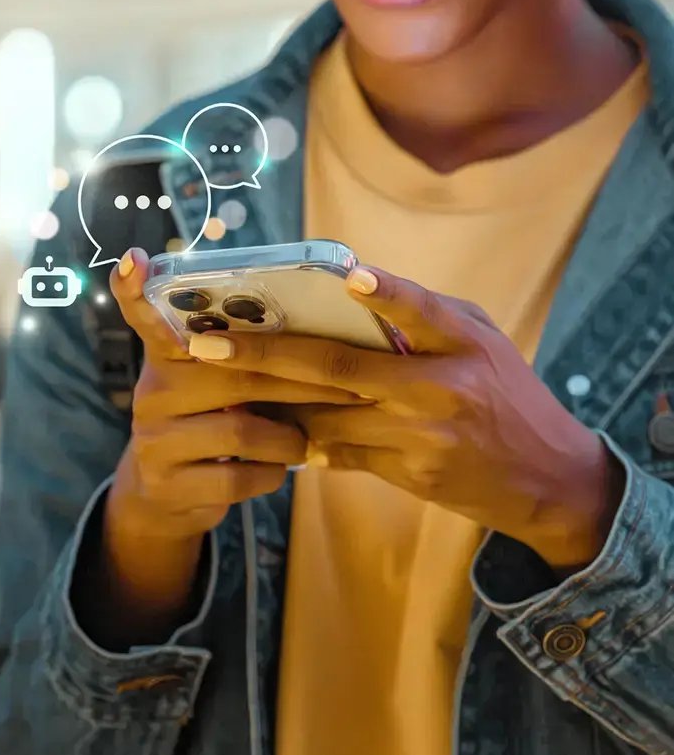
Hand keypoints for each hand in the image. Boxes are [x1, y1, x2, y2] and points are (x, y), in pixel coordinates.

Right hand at [76, 249, 371, 648]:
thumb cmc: (211, 422)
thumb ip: (244, 357)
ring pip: (242, 429)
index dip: (136, 289)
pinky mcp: (167, 483)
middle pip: (234, 373)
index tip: (134, 259)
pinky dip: (271, 474)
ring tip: (305, 440)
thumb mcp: (215, 385)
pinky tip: (276, 469)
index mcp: (167, 356)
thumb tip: (323, 332)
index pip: (146, 315)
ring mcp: (154, 438)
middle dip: (301, 383)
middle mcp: (152, 390)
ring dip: (289, 438)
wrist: (167, 495)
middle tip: (352, 388)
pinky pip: (237, 477)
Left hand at [186, 264, 623, 569]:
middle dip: (264, 355)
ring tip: (215, 383)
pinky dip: (301, 438)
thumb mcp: (483, 341)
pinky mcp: (406, 473)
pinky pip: (337, 452)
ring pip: (323, 415)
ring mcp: (419, 435)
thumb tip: (351, 288)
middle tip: (207, 345)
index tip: (344, 274)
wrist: (547, 480)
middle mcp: (439, 388)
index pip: (420, 310)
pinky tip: (263, 426)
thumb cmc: (507, 394)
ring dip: (268, 401)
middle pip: (337, 367)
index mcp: (463, 344)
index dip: (384, 292)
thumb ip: (426, 316)